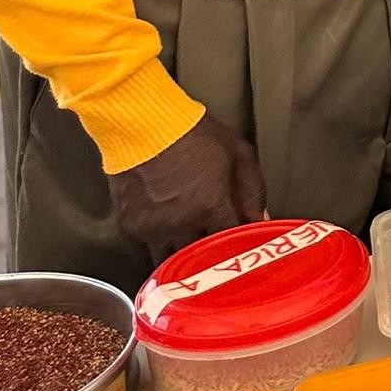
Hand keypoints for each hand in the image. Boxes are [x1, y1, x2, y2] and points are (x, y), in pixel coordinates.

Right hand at [108, 113, 265, 265]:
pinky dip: (158, 245)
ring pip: (170, 262)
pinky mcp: (130, 227)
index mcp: (211, 207)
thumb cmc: (194, 135)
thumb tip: (261, 219)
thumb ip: (253, 191)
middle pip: (200, 260)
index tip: (241, 247)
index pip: (231, 244)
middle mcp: (181, 224)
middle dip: (211, 258)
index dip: (238, 246)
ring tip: (191, 254)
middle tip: (217, 254)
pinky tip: (167, 233)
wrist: (143, 127)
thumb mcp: (238, 154)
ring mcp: (152, 228)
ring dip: (182, 261)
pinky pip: (146, 248)